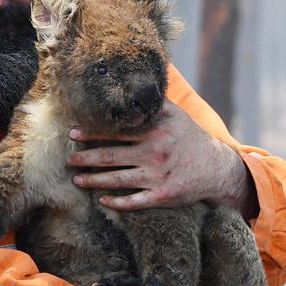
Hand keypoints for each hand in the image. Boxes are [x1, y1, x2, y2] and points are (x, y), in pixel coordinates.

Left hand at [65, 100, 257, 217]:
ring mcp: (157, 177)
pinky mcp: (162, 196)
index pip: (115, 132)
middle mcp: (153, 154)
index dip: (91, 133)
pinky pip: (135, 202)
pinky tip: (102, 200)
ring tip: (76, 180)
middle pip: (110, 157)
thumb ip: (152, 103)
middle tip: (68, 160)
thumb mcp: (175, 114)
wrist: (217, 168)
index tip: (73, 134)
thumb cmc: (190, 137)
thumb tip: (132, 83)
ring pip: (118, 180)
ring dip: (93, 181)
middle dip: (85, 159)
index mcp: (153, 132)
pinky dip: (117, 202)